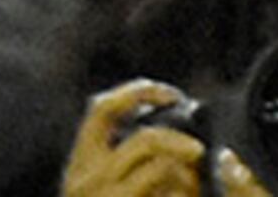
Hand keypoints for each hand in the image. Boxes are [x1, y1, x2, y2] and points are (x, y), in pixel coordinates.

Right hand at [60, 80, 225, 196]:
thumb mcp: (108, 185)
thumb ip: (131, 160)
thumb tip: (171, 135)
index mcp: (80, 165)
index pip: (101, 109)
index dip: (139, 91)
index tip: (171, 95)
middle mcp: (85, 179)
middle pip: (146, 139)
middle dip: (179, 143)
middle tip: (197, 153)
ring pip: (163, 169)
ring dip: (186, 178)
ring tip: (188, 190)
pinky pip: (167, 191)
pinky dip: (183, 193)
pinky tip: (184, 195)